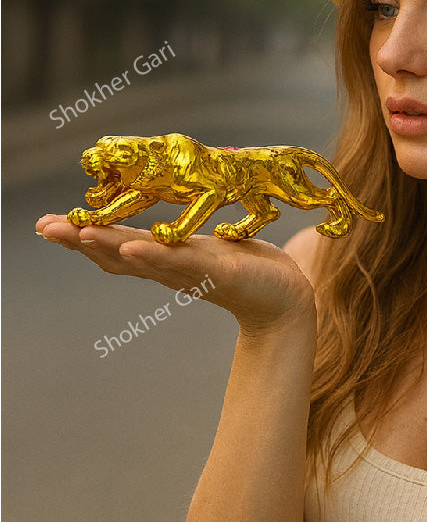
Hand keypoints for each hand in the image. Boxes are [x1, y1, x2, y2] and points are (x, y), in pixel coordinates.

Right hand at [35, 215, 315, 334]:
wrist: (285, 297)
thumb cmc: (244, 269)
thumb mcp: (199, 251)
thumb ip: (170, 245)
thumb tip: (144, 233)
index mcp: (167, 259)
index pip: (117, 246)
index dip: (83, 236)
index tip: (48, 223)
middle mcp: (173, 268)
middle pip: (120, 255)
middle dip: (82, 240)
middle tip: (46, 226)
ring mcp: (195, 273)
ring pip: (146, 259)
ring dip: (111, 246)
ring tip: (79, 233)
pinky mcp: (222, 273)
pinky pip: (184, 264)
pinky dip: (156, 256)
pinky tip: (132, 248)